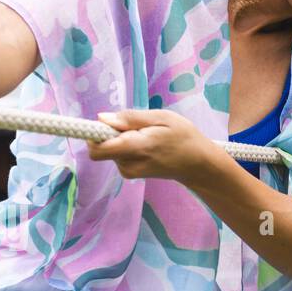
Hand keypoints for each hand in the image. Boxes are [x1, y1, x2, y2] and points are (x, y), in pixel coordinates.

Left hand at [88, 109, 217, 186]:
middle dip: (111, 132)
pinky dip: (126, 145)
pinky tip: (146, 144)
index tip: (101, 123)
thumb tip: (101, 118)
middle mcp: (128, 164)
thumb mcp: (162, 118)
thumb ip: (130, 118)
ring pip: (109, 149)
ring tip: (146, 135)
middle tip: (137, 126)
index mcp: (136, 148)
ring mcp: (129, 171)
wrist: (198, 165)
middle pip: (100, 147)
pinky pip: (116, 154)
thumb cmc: (184, 137)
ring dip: (121, 138)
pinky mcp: (130, 172)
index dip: (93, 134)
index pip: (98, 149)